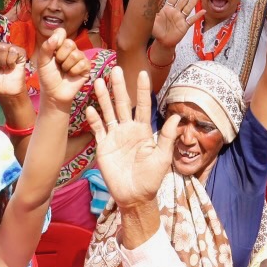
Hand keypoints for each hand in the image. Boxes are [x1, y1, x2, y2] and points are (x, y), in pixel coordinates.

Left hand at [35, 28, 91, 112]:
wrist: (54, 92)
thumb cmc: (48, 76)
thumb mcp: (42, 62)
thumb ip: (46, 48)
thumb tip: (55, 36)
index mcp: (59, 45)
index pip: (61, 32)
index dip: (57, 40)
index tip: (53, 51)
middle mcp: (71, 49)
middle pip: (70, 43)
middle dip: (61, 56)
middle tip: (58, 64)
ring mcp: (80, 57)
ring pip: (76, 54)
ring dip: (67, 66)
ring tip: (64, 71)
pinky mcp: (87, 66)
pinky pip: (82, 64)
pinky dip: (74, 71)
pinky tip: (71, 75)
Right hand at [83, 63, 176, 208]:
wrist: (135, 196)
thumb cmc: (151, 178)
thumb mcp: (162, 157)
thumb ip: (166, 136)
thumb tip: (177, 116)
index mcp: (143, 130)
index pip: (142, 106)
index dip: (142, 90)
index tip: (143, 73)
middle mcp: (128, 130)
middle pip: (122, 104)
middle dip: (119, 87)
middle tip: (116, 69)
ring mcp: (114, 137)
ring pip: (108, 112)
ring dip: (104, 98)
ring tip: (99, 82)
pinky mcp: (103, 147)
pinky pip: (98, 130)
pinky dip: (94, 119)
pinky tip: (90, 108)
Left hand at [150, 0, 196, 48]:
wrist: (162, 42)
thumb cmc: (157, 30)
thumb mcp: (151, 20)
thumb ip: (151, 10)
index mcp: (168, 8)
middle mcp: (176, 12)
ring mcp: (181, 18)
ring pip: (189, 7)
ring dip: (194, 0)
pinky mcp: (185, 26)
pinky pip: (192, 20)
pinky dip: (197, 16)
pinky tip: (203, 11)